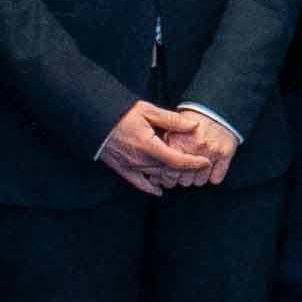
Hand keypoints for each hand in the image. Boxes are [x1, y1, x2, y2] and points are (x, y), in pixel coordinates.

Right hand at [96, 103, 225, 193]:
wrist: (95, 119)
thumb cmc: (121, 113)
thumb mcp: (148, 111)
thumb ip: (171, 120)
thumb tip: (193, 126)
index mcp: (148, 146)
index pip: (176, 160)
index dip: (193, 163)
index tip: (206, 162)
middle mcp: (140, 160)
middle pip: (169, 170)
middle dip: (186, 169)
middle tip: (200, 166)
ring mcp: (130, 167)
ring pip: (157, 176)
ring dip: (171, 176)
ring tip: (185, 173)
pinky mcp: (122, 169)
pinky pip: (139, 183)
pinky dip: (150, 188)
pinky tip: (159, 190)